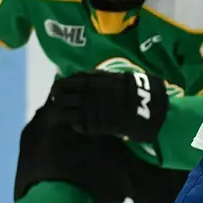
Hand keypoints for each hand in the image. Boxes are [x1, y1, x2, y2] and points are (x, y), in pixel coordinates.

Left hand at [48, 70, 168, 140]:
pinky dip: (76, 125)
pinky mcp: (94, 125)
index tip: (57, 92)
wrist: (145, 104)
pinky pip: (78, 125)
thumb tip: (84, 77)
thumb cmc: (130, 89)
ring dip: (63, 115)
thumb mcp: (111, 76)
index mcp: (89, 81)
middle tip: (58, 106)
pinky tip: (78, 125)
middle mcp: (84, 95)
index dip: (57, 89)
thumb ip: (96, 77)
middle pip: (60, 99)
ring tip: (65, 117)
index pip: (62, 84)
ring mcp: (88, 111)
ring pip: (66, 113)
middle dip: (57, 103)